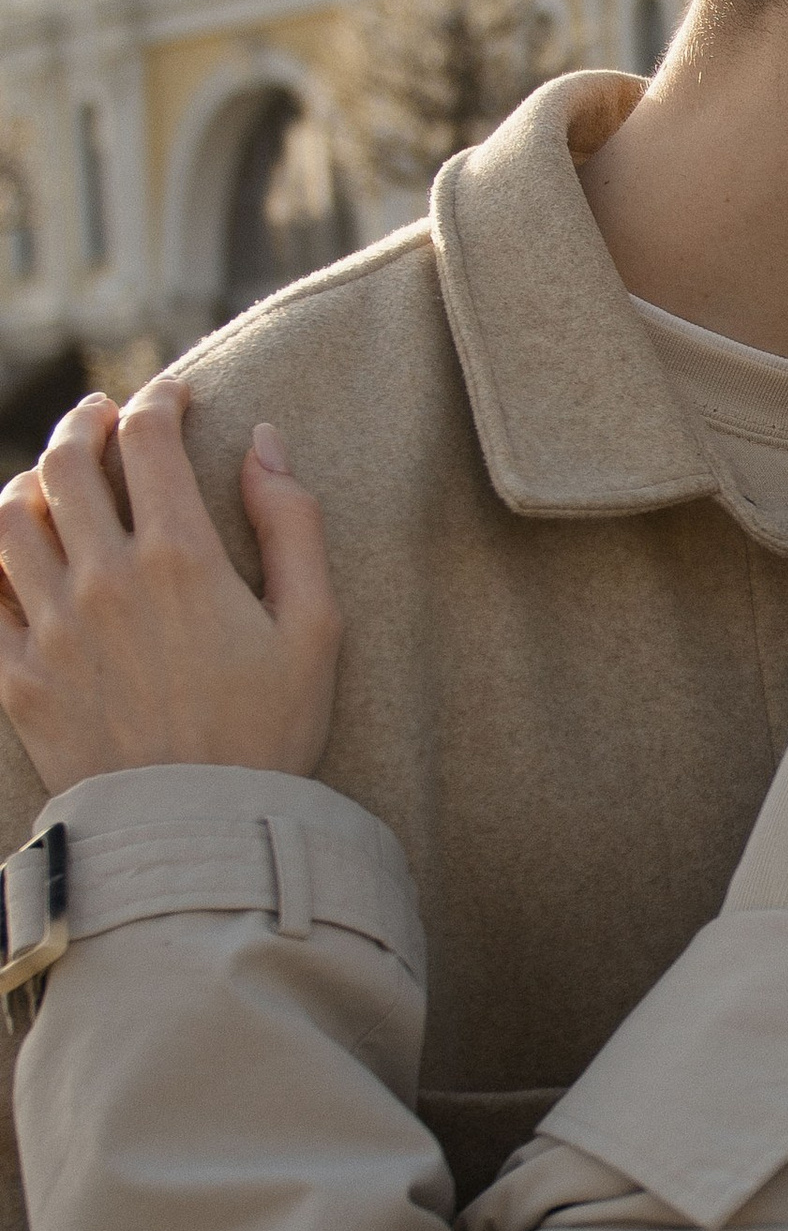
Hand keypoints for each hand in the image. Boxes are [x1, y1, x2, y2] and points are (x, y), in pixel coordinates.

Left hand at [0, 379, 340, 789]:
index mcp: (181, 559)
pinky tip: (15, 549)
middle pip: (66, 462)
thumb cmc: (270, 735)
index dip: (159, 400)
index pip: (149, 440)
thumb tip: (264, 443)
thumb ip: (294, 526)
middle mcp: (104, 580)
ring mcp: (51, 627)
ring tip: (54, 478)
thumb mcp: (315, 629)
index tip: (172, 397)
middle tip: (103, 418)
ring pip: (10, 516)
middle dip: (85, 422)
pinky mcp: (15, 674)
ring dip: (30, 479)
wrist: (200, 833)